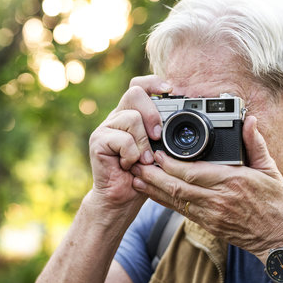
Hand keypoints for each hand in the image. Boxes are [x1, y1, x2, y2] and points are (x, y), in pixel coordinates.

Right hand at [88, 75, 171, 213]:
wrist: (120, 199)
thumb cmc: (143, 176)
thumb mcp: (160, 151)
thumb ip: (165, 134)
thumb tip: (184, 121)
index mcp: (133, 115)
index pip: (139, 86)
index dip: (153, 82)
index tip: (170, 89)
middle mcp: (118, 117)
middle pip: (134, 93)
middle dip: (152, 114)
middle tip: (158, 136)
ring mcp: (106, 127)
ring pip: (132, 117)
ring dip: (144, 142)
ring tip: (144, 160)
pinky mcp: (98, 141)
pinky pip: (123, 139)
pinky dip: (132, 155)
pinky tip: (129, 166)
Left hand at [130, 116, 282, 259]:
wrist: (279, 239)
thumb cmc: (275, 202)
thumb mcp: (270, 169)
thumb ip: (255, 143)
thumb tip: (249, 120)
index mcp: (232, 181)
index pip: (192, 172)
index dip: (169, 163)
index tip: (156, 152)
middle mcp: (218, 199)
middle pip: (177, 186)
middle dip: (153, 175)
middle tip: (137, 162)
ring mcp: (211, 214)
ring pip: (174, 201)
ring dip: (152, 189)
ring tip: (135, 177)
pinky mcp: (208, 224)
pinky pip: (180, 211)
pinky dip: (163, 201)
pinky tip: (151, 193)